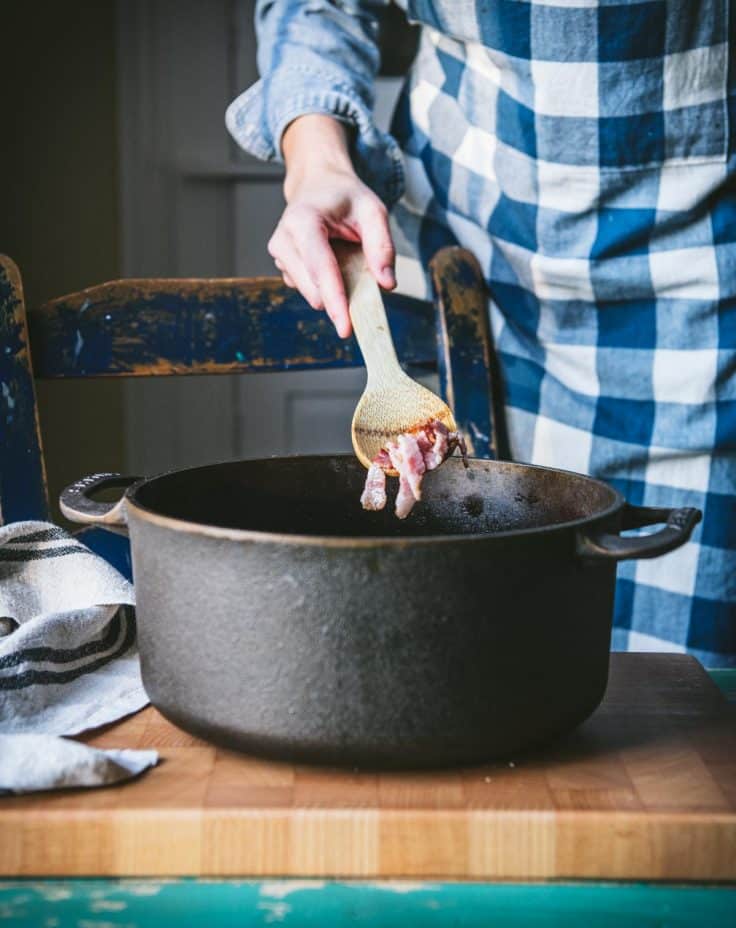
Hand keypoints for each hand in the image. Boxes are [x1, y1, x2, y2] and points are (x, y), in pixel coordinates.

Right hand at [268, 115, 395, 337]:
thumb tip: (387, 284)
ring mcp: (279, 256)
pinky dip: (327, 286)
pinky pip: (309, 290)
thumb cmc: (345, 198)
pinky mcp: (283, 268)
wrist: (317, 185)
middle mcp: (283, 240)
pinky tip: (333, 263)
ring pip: (311, 294)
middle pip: (314, 289)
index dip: (335, 300)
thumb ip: (382, 246)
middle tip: (364, 283)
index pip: (320, 268)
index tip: (346, 328)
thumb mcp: (373, 211)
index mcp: (303, 221)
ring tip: (344, 259)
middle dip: (340, 298)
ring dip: (334, 289)